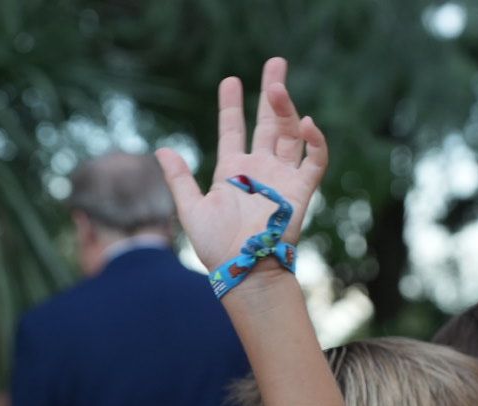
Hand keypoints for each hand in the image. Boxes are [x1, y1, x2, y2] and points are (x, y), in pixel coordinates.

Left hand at [154, 57, 326, 273]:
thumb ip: (179, 178)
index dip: (231, 105)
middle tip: (276, 63)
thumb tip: (161, 150)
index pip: (233, 129)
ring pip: (290, 134)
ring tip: (279, 87)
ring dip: (287, 109)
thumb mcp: (190, 209)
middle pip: (269, 122)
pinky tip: (308, 124)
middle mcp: (259, 169)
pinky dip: (315, 142)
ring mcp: (281, 178)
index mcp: (232, 171)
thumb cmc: (216, 246)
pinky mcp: (301, 190)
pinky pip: (314, 161)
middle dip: (272, 92)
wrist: (243, 269)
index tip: (231, 80)